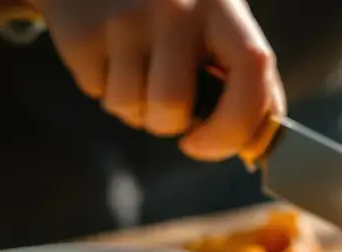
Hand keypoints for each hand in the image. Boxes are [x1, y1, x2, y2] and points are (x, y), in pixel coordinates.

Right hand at [30, 0, 285, 161]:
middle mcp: (176, 7)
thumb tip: (258, 148)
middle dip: (170, 125)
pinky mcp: (84, 31)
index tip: (212, 146)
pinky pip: (99, 93)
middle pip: (173, 108)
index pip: (251, 72)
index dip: (236, 125)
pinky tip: (110, 54)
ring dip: (137, 110)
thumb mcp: (218, 24)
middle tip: (169, 102)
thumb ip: (245, 79)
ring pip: (132, 109)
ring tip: (137, 72)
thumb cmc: (176, 12)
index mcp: (223, 6)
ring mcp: (125, 18)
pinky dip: (106, 88)